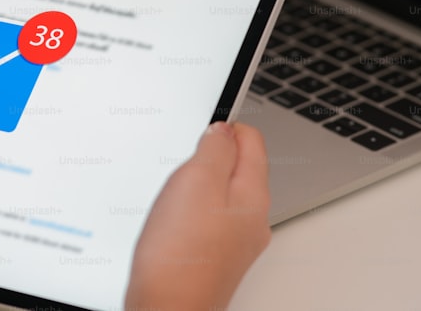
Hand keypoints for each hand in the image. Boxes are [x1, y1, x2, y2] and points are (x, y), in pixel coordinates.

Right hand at [125, 122, 270, 310]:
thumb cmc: (180, 255)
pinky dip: (186, 213)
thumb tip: (222, 130)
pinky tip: (170, 224)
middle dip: (205, 159)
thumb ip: (214, 149)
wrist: (167, 310)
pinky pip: (205, 219)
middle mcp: (251, 219)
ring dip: (193, 188)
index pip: (251, 140)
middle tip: (180, 172)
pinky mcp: (214, 256)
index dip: (223, 127)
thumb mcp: (196, 181)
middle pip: (235, 166)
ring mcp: (234, 240)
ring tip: (172, 202)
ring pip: (217, 193)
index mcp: (253, 195)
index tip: (199, 132)